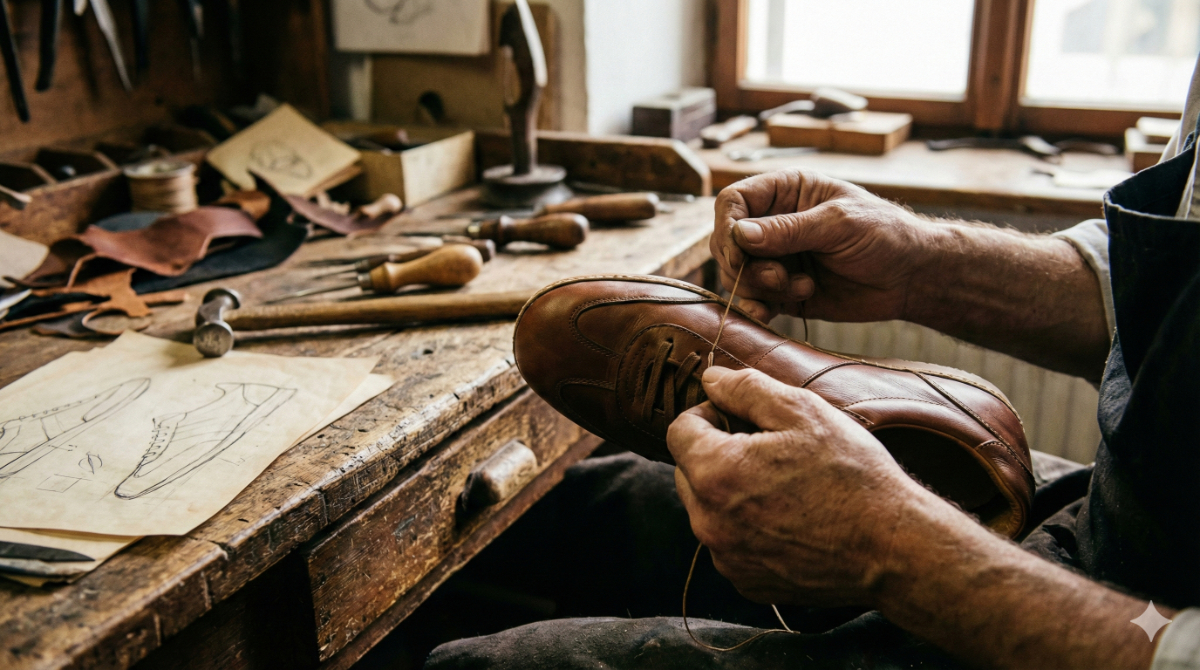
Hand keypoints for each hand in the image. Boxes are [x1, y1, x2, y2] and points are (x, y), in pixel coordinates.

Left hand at [667, 366, 946, 606]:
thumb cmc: (851, 475)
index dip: (709, 414)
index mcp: (714, 473)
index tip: (743, 418)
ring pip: (707, 509)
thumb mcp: (802, 411)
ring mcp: (726, 557)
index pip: (679, 430)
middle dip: (715, 453)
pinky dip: (747, 528)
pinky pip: (729, 543)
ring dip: (729, 491)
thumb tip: (711, 380)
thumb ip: (745, 388)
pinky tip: (789, 519)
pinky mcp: (746, 582)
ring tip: (783, 486)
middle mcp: (708, 521)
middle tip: (768, 450)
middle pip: (687, 471)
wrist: (892, 549)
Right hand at [711, 169, 935, 322]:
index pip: (733, 201)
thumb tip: (740, 234)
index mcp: (785, 192)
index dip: (728, 228)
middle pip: (727, 243)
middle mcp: (774, 224)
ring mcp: (777, 259)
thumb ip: (788, 230)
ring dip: (760, 287)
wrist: (912, 278)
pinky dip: (757, 309)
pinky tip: (770, 314)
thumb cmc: (884, 235)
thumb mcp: (838, 223)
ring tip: (800, 288)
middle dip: (746, 265)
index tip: (741, 254)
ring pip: (737, 275)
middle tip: (779, 277)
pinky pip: (754, 300)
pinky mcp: (782, 292)